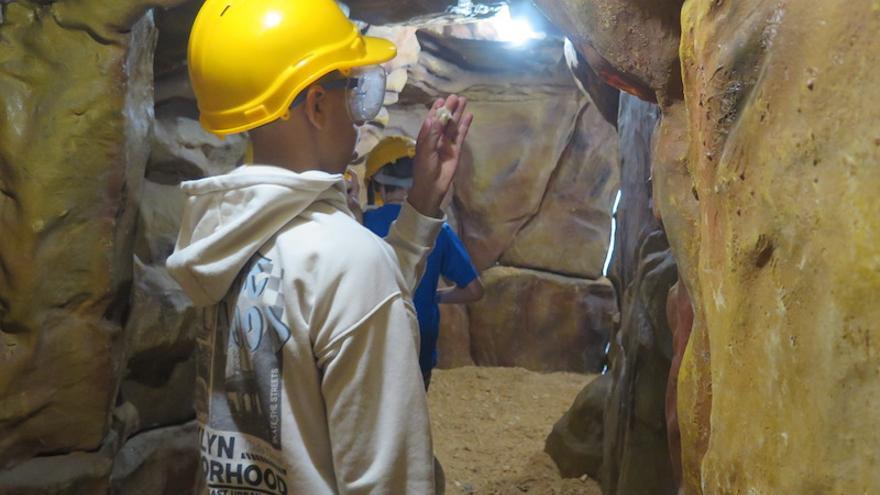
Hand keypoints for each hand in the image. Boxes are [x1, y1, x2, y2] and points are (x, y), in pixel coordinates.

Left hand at [408, 95, 473, 217]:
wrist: (432, 187)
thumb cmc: (424, 169)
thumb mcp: (425, 151)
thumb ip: (431, 134)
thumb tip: (433, 117)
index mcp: (426, 137)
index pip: (431, 120)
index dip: (435, 110)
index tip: (440, 100)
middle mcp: (437, 138)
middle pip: (444, 120)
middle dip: (449, 109)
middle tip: (455, 97)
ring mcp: (447, 144)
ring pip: (453, 125)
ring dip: (458, 114)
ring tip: (463, 100)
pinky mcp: (457, 150)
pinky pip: (461, 135)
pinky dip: (465, 125)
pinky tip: (469, 116)